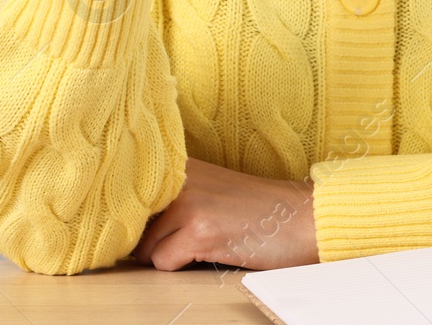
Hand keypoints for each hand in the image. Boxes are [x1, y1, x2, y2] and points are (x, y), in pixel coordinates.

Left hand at [131, 157, 319, 271]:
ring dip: (168, 255)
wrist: (302, 217)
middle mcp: (179, 177)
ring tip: (203, 245)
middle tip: (184, 241)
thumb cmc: (258, 209)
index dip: (133, 220)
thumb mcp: (210, 187)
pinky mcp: (199, 231)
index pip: (129, 195)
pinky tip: (211, 252)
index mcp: (180, 163)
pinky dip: (182, 267)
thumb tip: (129, 224)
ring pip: (145, 248)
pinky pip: (164, 263)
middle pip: (134, 226)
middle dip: (151, 241)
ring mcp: (188, 203)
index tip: (139, 228)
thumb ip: (174, 195)